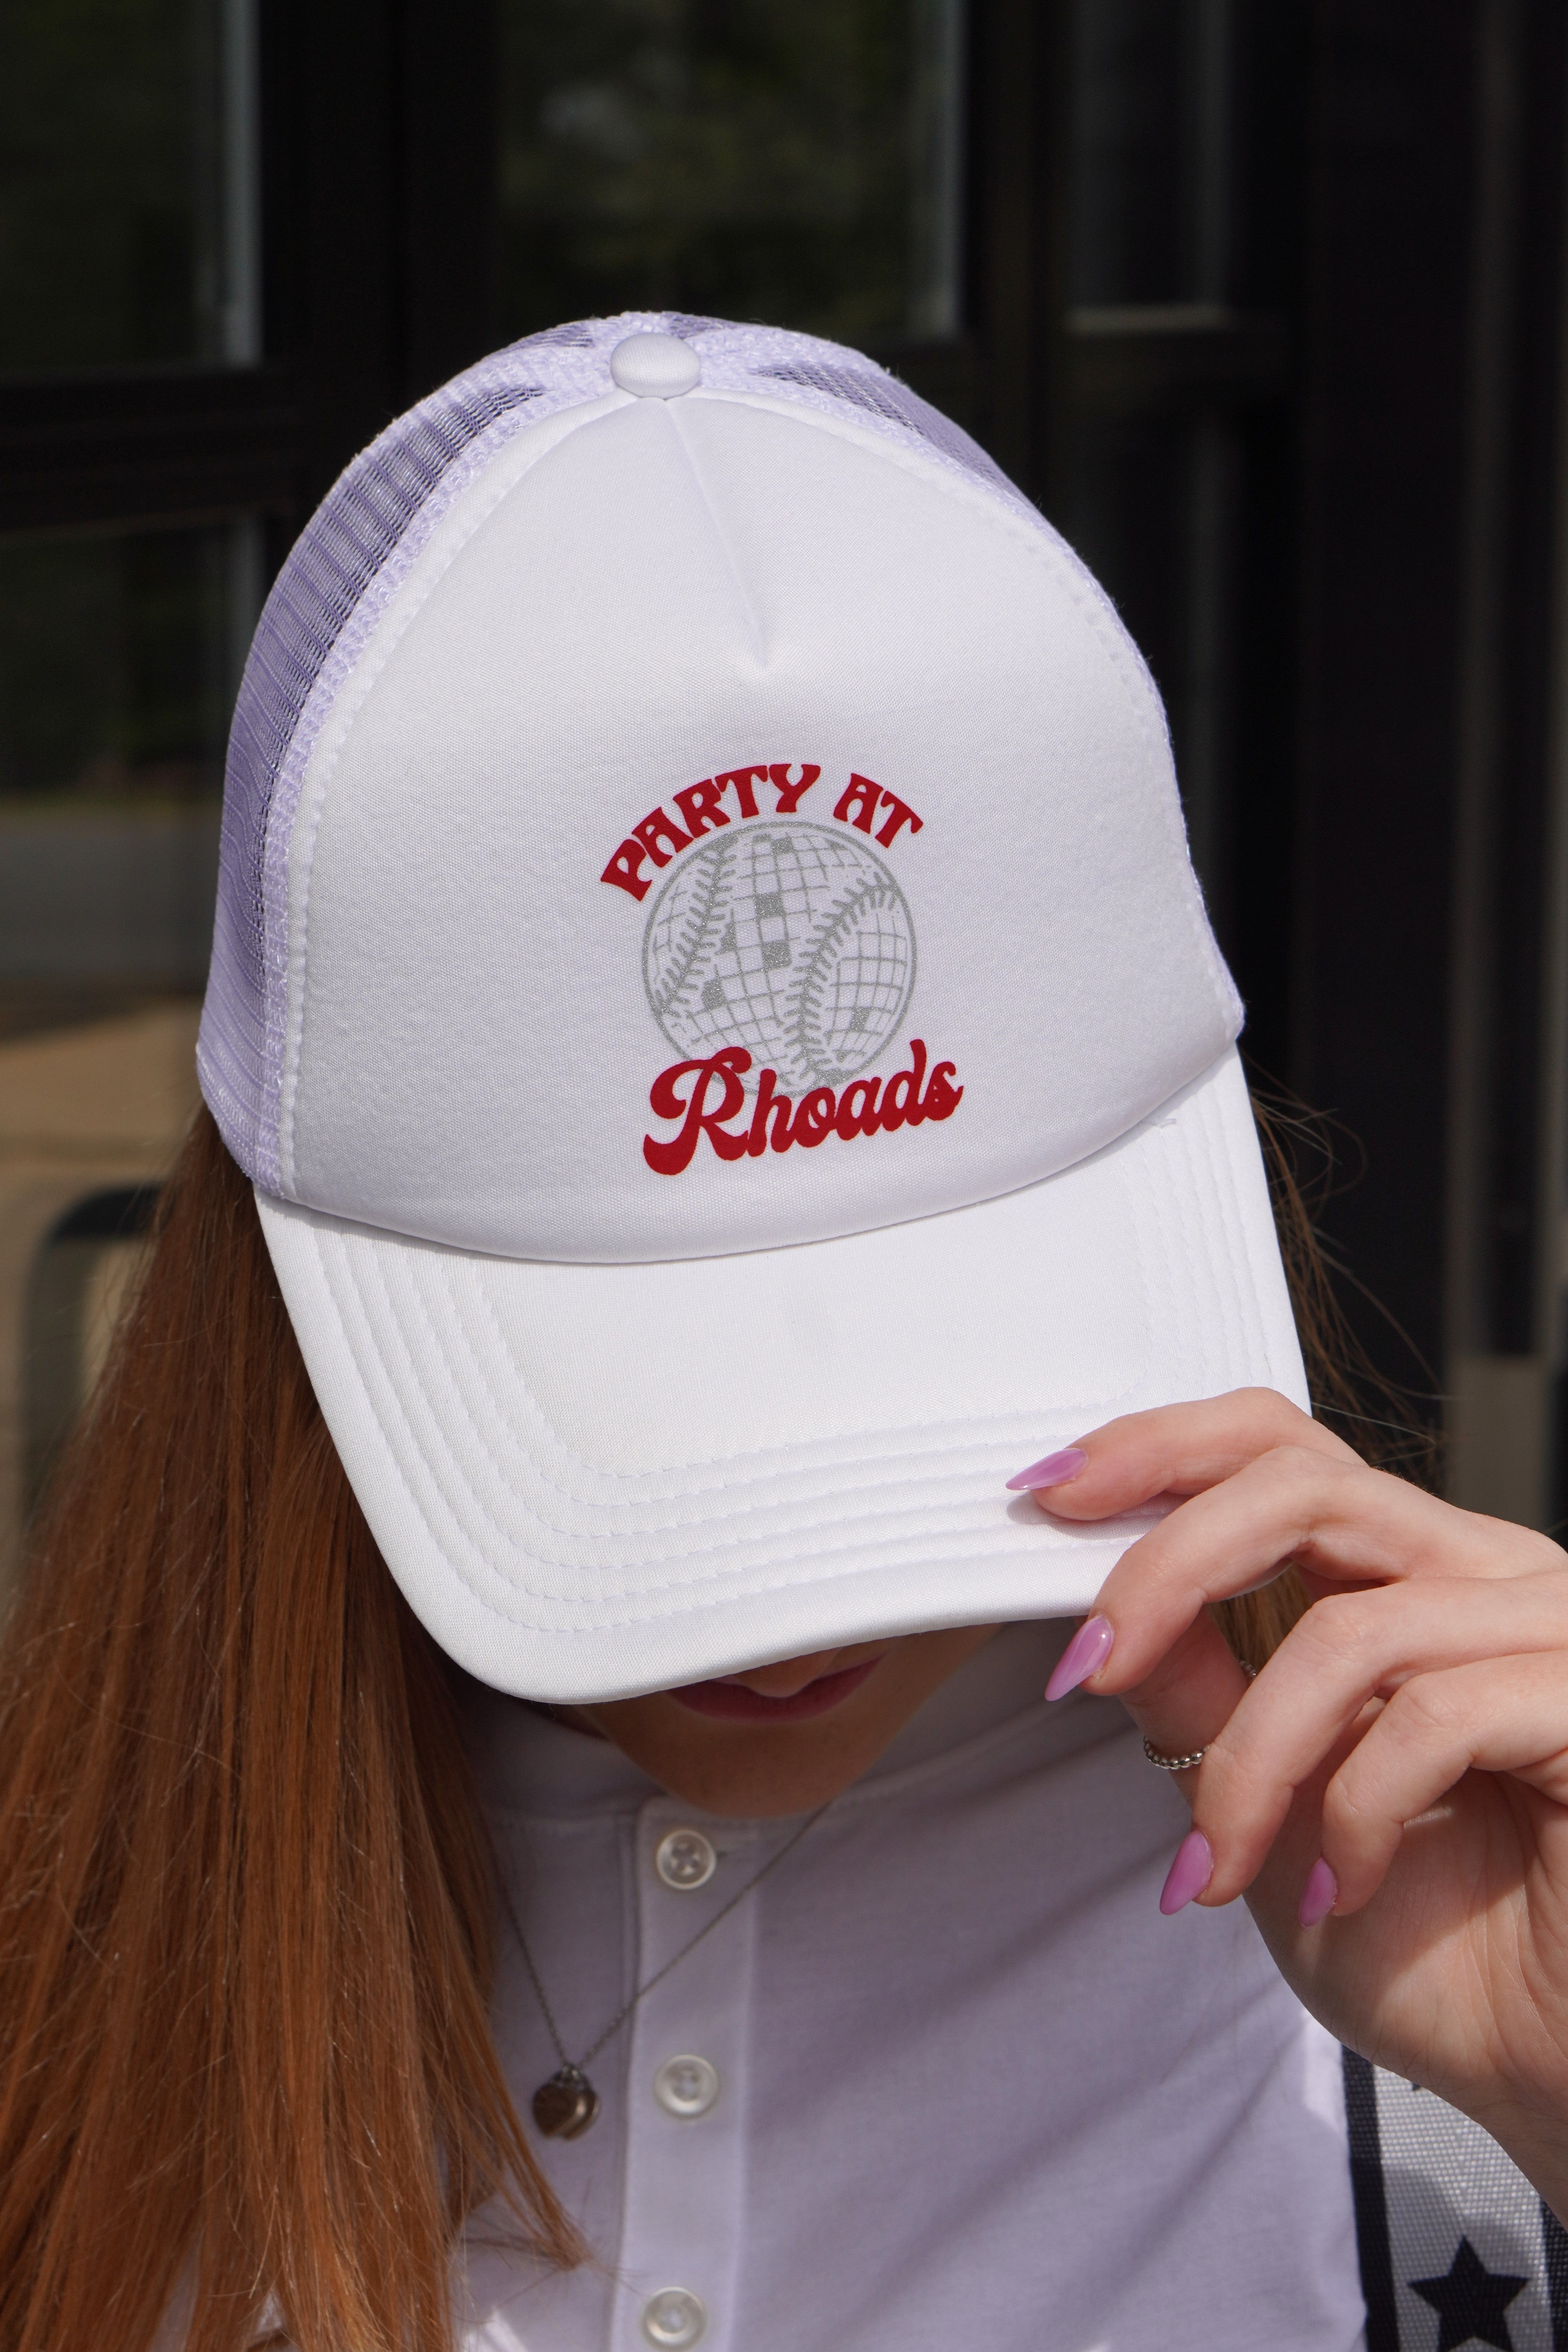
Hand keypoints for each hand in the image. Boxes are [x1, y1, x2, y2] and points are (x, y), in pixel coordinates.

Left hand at [1023, 1390, 1567, 2217]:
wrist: (1551, 2070)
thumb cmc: (1440, 1950)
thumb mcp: (1269, 1805)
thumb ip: (1202, 1692)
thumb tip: (1100, 1607)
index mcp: (1414, 1571)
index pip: (1282, 1446)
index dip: (1158, 1449)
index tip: (1047, 1493)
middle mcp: (1488, 1572)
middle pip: (1303, 1484)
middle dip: (1167, 1567)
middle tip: (1089, 1661)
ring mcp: (1553, 1630)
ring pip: (1348, 1629)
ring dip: (1250, 1760)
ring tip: (1217, 1863)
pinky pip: (1433, 1715)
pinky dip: (1353, 1811)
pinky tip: (1342, 1888)